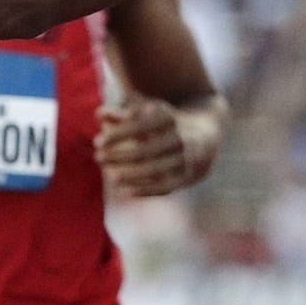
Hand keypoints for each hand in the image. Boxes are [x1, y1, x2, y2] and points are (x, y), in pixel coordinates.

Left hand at [98, 96, 212, 198]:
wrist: (208, 134)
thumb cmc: (168, 123)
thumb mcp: (149, 114)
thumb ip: (124, 115)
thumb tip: (99, 113)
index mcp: (171, 118)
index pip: (141, 126)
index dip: (118, 135)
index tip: (97, 142)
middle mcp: (181, 138)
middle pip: (146, 150)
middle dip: (120, 155)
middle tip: (98, 158)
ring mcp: (187, 159)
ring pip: (156, 170)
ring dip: (130, 175)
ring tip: (109, 176)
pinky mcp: (189, 176)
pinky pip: (166, 186)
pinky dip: (145, 190)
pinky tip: (125, 191)